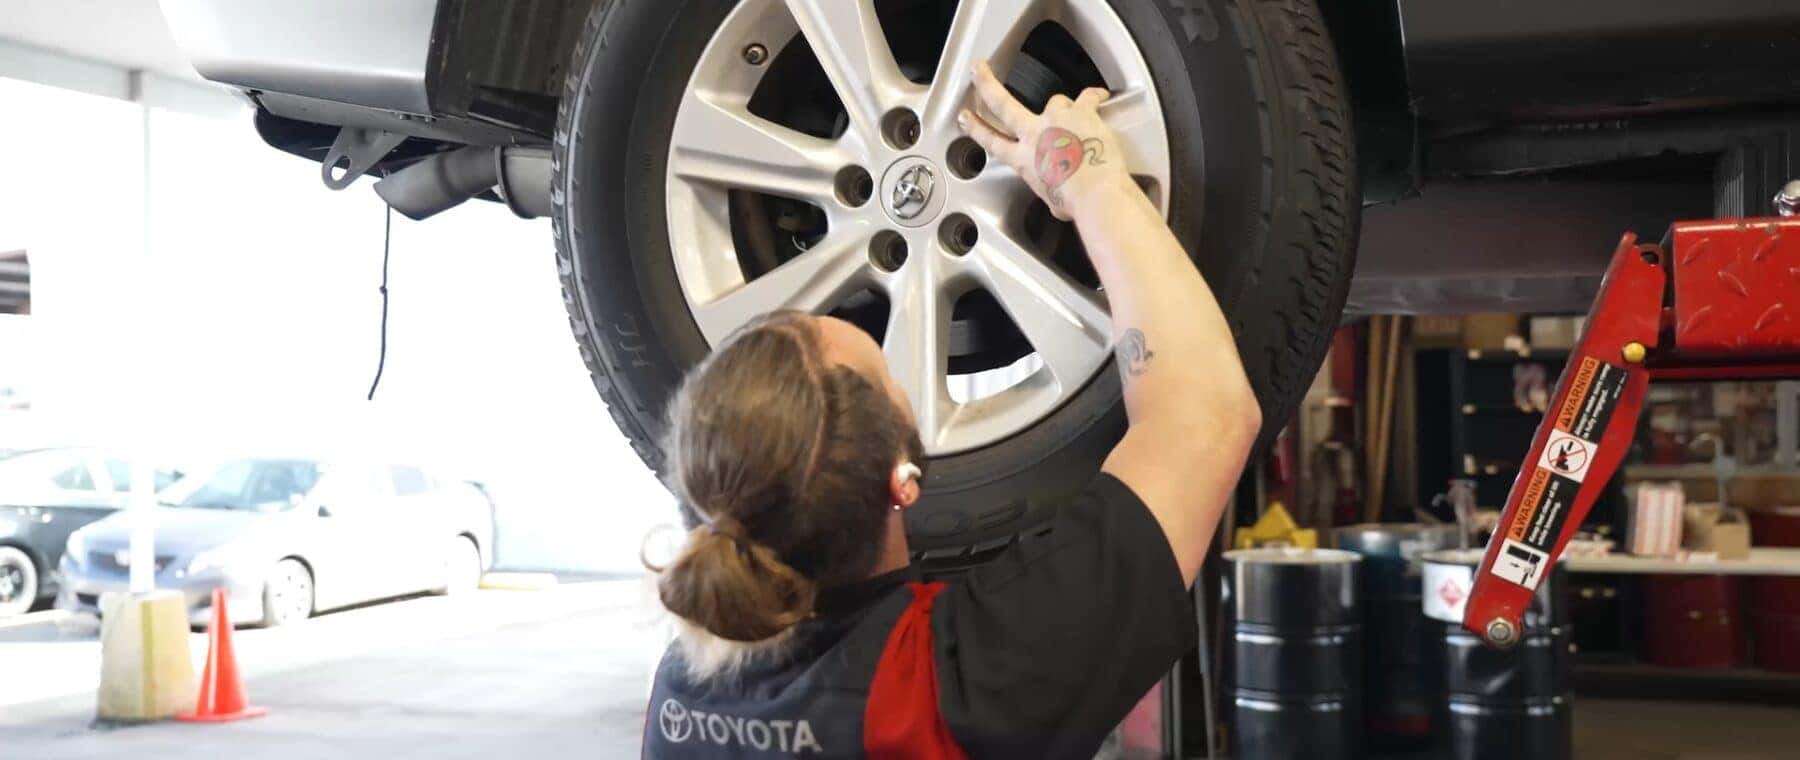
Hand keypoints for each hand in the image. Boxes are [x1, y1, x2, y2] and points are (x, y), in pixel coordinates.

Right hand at [957, 61, 1131, 221]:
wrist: (1096, 193)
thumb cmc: (1076, 202)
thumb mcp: (1052, 201)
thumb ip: (1049, 186)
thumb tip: (1058, 186)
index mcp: (1023, 160)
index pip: (992, 141)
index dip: (975, 128)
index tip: (966, 117)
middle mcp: (1034, 135)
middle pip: (1003, 104)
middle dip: (987, 85)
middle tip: (979, 70)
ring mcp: (1056, 120)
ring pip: (1055, 101)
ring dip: (1064, 108)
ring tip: (1076, 116)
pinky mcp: (1081, 112)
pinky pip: (1087, 97)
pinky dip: (1094, 97)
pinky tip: (1099, 97)